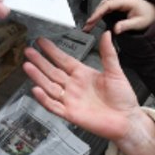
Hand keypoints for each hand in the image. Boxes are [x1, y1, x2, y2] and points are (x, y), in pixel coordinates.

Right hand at [23, 32, 154, 154]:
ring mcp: (70, 100)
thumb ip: (108, 54)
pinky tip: (36, 90)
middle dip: (39, 61)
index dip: (52, 51)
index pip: (63, 60)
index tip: (41, 41)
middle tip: (28, 51)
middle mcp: (74, 86)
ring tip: (27, 66)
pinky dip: (44, 99)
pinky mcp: (70, 114)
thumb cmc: (123, 98)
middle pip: (52, 72)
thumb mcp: (115, 72)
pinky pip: (54, 106)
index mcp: (83, 74)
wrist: (127, 120)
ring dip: (38, 77)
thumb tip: (107, 34)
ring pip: (50, 87)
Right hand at [83, 0, 154, 33]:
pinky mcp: (119, 1)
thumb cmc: (149, 16)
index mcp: (127, 0)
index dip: (97, 13)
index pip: (108, 5)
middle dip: (94, 15)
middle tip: (87, 26)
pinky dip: (101, 12)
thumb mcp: (139, 23)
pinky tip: (97, 19)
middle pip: (103, 4)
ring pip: (104, 4)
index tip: (90, 21)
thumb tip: (115, 29)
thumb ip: (126, 26)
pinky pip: (107, 5)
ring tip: (90, 24)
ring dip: (96, 13)